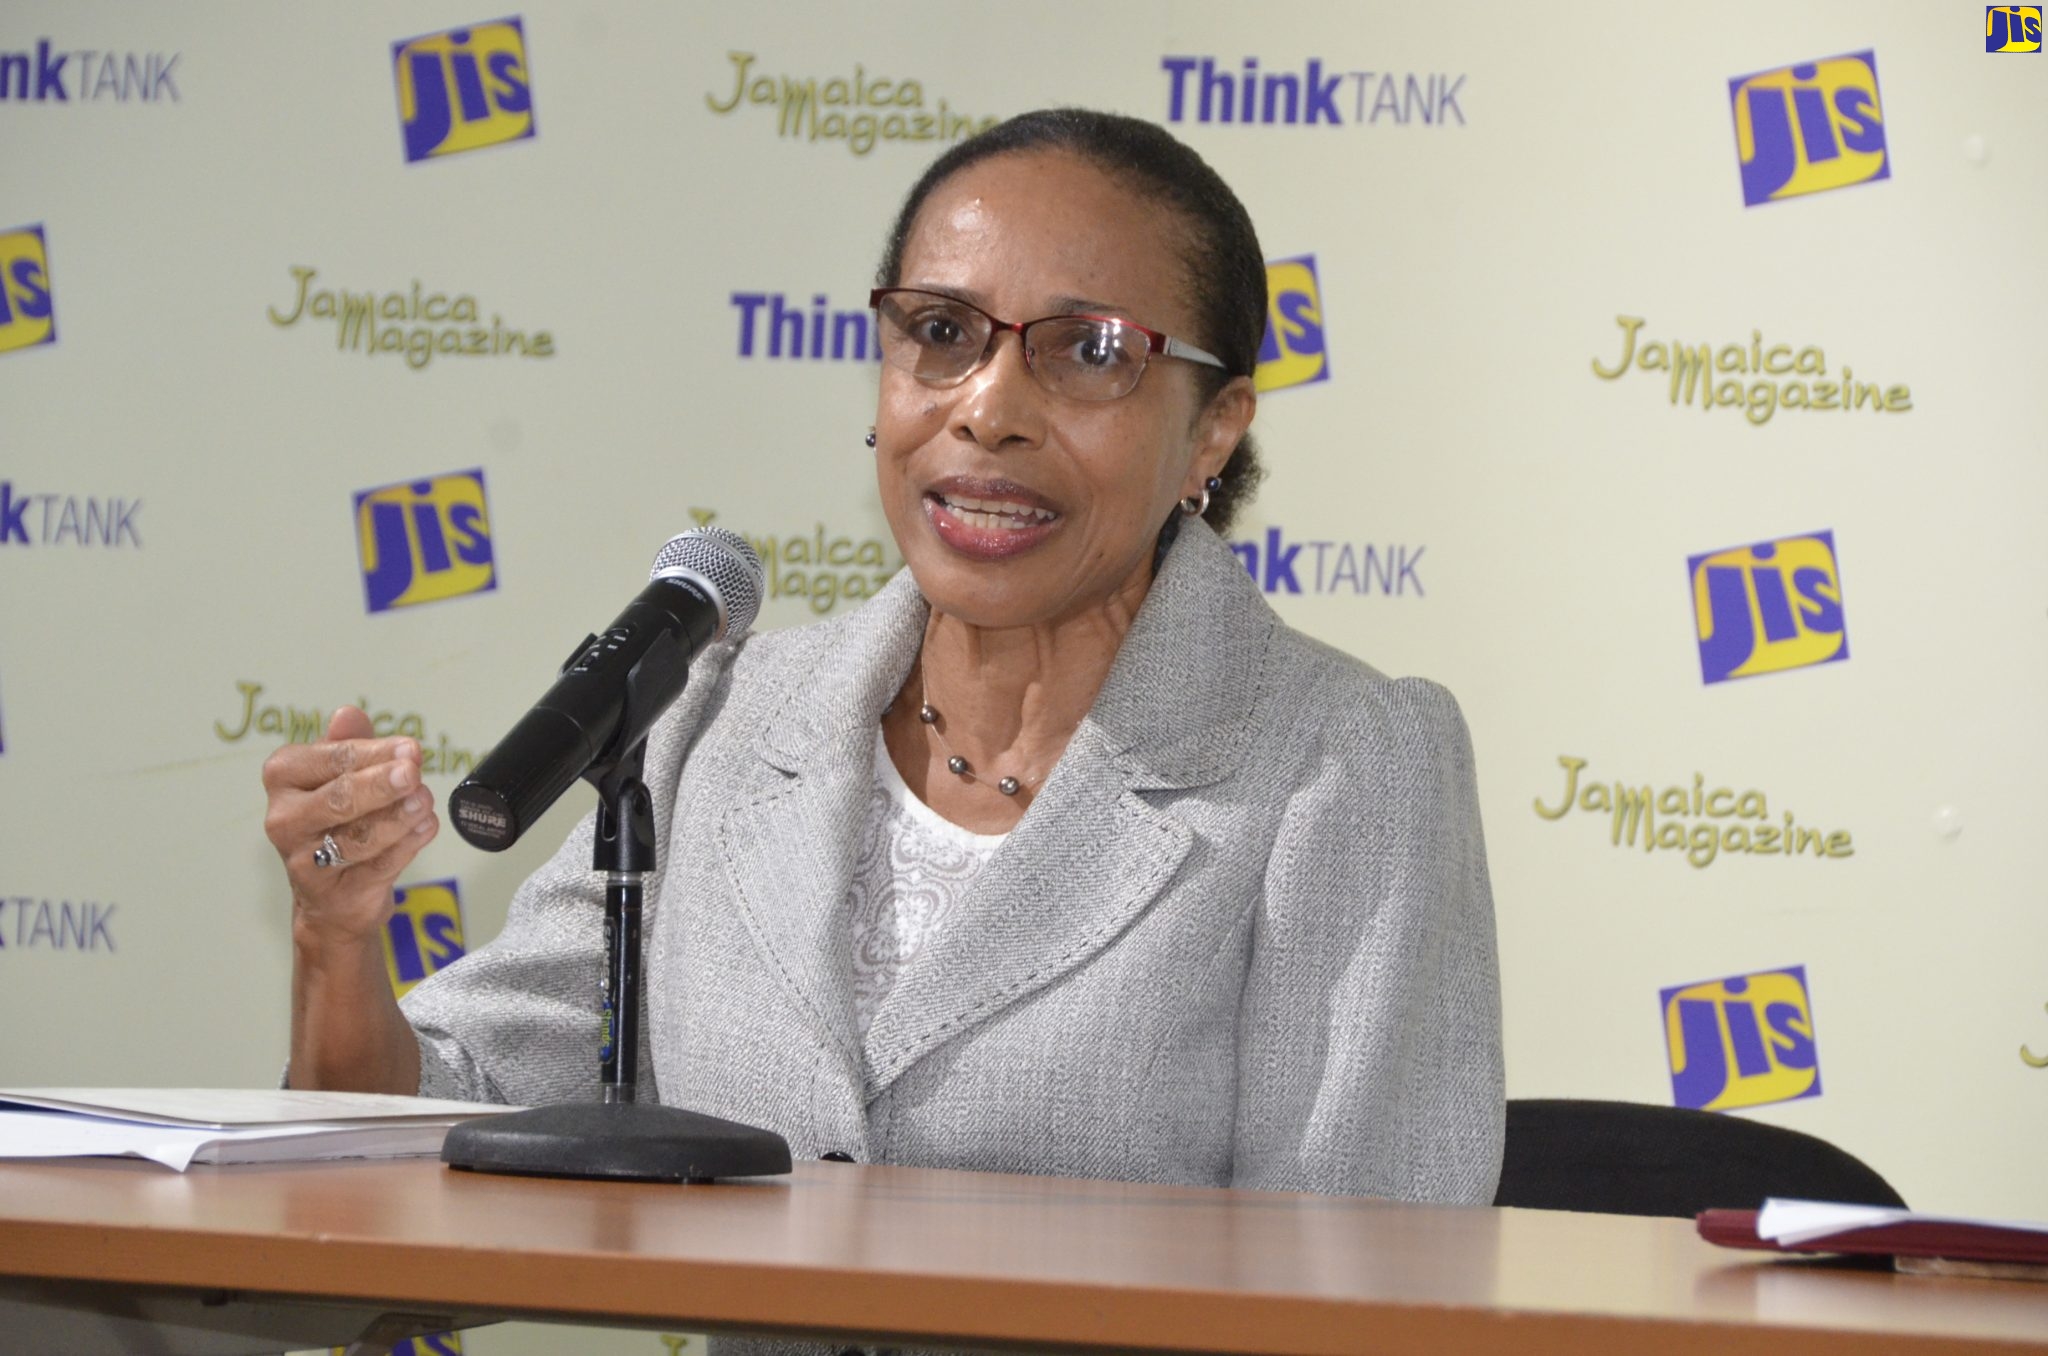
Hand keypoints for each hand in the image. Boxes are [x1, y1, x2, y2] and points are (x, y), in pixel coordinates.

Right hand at [264, 706, 438, 947]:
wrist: (332, 894)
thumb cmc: (337, 820)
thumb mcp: (339, 775)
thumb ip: (347, 744)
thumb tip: (348, 714)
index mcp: (283, 777)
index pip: (331, 759)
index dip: (374, 753)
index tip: (410, 748)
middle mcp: (285, 818)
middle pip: (339, 798)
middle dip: (381, 784)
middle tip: (413, 772)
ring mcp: (305, 860)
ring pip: (359, 836)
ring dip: (398, 817)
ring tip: (423, 802)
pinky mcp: (333, 893)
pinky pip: (376, 866)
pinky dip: (405, 845)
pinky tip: (425, 827)